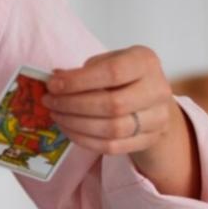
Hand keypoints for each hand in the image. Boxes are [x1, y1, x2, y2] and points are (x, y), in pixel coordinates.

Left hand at [41, 45, 177, 156]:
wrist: (152, 100)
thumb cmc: (125, 76)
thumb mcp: (109, 61)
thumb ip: (84, 70)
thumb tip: (54, 80)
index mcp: (145, 62)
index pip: (112, 73)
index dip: (78, 81)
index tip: (53, 85)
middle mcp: (157, 90)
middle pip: (113, 104)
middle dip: (73, 105)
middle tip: (50, 102)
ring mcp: (157, 118)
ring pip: (113, 129)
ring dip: (76, 124)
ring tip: (56, 115)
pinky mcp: (149, 139)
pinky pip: (113, 147)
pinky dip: (85, 140)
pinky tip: (69, 129)